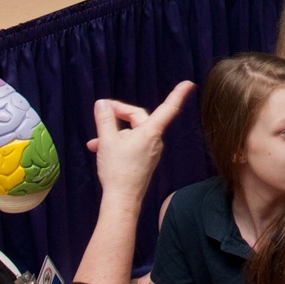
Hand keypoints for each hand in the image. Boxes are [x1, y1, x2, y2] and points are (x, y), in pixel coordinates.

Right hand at [86, 83, 195, 203]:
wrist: (122, 199)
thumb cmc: (117, 170)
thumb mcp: (106, 140)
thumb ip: (105, 119)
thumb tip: (102, 103)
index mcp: (150, 132)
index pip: (168, 108)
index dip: (177, 94)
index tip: (188, 84)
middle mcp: (154, 140)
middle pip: (138, 118)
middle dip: (119, 115)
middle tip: (102, 113)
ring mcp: (150, 151)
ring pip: (131, 133)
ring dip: (114, 132)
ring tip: (95, 141)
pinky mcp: (145, 160)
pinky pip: (132, 144)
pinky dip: (117, 143)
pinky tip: (99, 148)